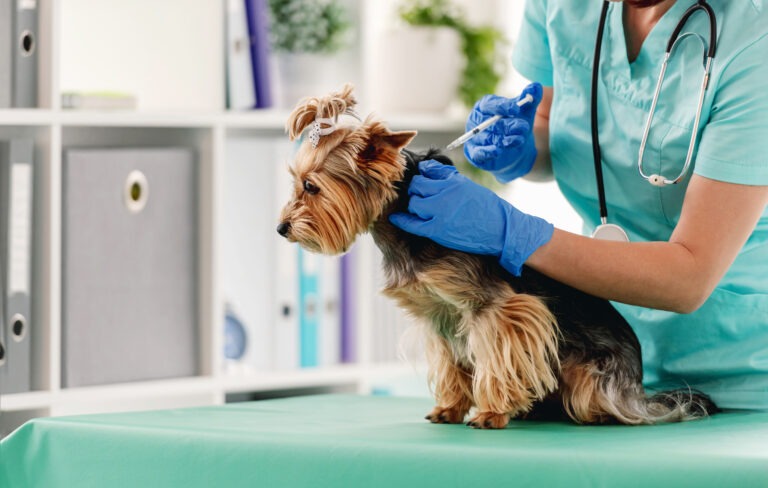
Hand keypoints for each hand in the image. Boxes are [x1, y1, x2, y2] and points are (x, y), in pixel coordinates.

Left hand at [388, 160, 553, 275]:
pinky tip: (395, 218)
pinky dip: (402, 220)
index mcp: (454, 181)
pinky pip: (413, 223)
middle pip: (418, 186)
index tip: (420, 179)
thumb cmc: (488, 208)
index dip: (422, 175)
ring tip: (420, 208)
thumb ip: (448, 177)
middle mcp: (446, 193)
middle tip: (420, 195)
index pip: (428, 171)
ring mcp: (441, 212)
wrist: (502, 230)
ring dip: (415, 205)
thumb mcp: (469, 186)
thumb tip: (427, 168)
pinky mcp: (439, 230)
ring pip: (415, 203)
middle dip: (416, 190)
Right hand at [464, 82, 542, 182]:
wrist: (514, 149)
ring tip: (519, 139)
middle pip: (489, 122)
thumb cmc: (515, 125)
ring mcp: (474, 138)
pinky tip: (498, 151)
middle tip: (524, 127)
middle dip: (507, 125)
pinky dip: (488, 152)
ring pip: (487, 138)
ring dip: (503, 139)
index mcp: (485, 106)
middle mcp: (476, 121)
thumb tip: (536, 87)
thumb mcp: (525, 112)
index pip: (490, 104)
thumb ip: (530, 99)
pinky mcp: (475, 155)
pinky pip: (478, 153)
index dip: (503, 106)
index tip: (517, 109)